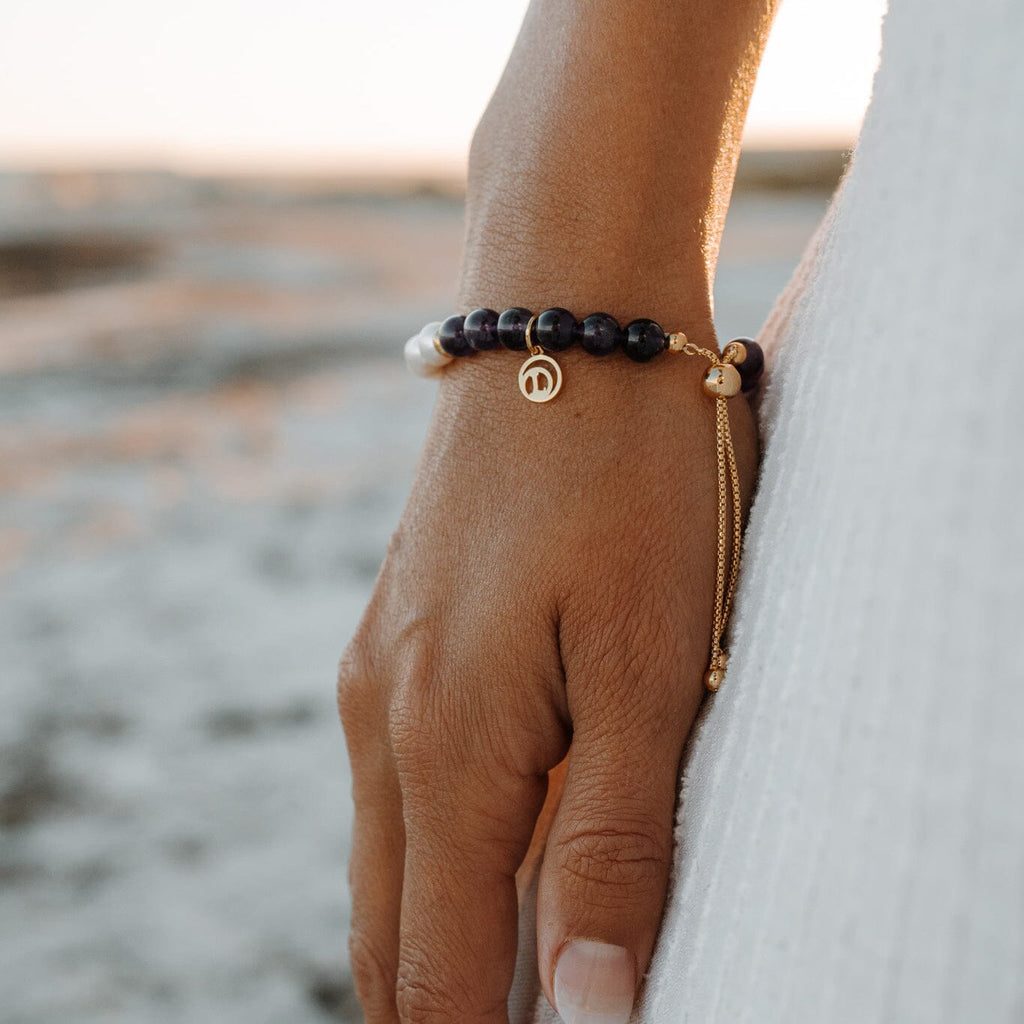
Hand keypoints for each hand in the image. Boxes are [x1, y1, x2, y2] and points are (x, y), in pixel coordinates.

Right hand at [338, 348, 756, 1022]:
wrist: (560, 323)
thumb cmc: (626, 480)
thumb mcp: (649, 664)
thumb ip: (613, 844)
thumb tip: (593, 1013)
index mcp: (447, 747)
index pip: (443, 977)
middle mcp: (383, 722)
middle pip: (395, 936)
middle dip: (446, 1018)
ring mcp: (376, 676)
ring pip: (390, 865)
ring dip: (442, 939)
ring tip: (516, 977)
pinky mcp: (395, 638)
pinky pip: (401, 787)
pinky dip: (442, 853)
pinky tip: (499, 846)